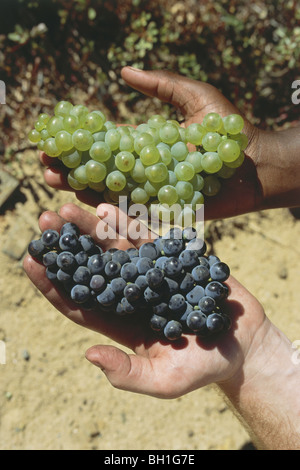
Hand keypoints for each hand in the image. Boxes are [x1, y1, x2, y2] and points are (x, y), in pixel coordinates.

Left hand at [23, 202, 268, 397]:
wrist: (242, 343)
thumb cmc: (203, 366)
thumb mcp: (165, 380)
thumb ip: (128, 372)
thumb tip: (88, 355)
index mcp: (120, 321)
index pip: (78, 302)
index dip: (53, 284)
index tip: (30, 261)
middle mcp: (129, 293)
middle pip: (91, 267)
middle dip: (67, 246)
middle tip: (44, 223)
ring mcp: (150, 273)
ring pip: (114, 246)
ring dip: (90, 227)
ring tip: (66, 208)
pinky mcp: (172, 258)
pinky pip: (146, 237)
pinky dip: (127, 222)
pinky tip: (107, 208)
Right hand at [40, 67, 270, 218]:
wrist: (256, 162)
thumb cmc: (229, 129)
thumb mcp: (195, 97)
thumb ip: (161, 86)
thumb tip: (122, 71)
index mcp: (146, 146)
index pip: (105, 146)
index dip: (79, 144)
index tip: (54, 140)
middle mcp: (144, 171)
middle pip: (101, 173)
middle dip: (72, 169)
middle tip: (47, 165)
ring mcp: (152, 194)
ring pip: (111, 195)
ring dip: (82, 189)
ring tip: (58, 180)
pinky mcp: (164, 213)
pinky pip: (134, 214)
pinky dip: (112, 210)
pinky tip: (90, 202)